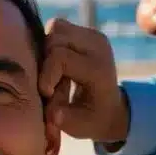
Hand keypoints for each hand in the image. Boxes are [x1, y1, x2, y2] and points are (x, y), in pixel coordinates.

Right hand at [40, 17, 129, 144]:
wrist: (110, 107)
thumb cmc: (92, 119)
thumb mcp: (81, 127)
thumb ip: (65, 119)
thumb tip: (52, 113)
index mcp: (98, 69)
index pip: (61, 57)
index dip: (46, 74)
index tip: (45, 93)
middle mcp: (98, 46)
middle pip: (55, 38)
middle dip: (44, 61)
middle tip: (48, 83)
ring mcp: (93, 35)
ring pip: (55, 27)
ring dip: (46, 49)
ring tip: (50, 71)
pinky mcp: (86, 31)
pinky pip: (58, 27)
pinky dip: (50, 43)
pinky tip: (54, 61)